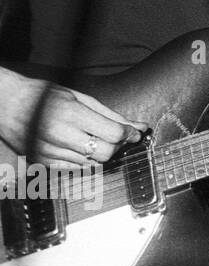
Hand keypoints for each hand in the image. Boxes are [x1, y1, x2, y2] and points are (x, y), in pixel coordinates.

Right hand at [2, 76, 142, 168]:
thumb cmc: (43, 95)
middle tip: (119, 137)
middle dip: (118, 146)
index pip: (113, 133)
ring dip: (102, 153)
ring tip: (96, 137)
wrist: (5, 103)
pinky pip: (75, 169)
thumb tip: (139, 127)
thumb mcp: (80, 97)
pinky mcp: (41, 162)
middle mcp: (58, 135)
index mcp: (70, 114)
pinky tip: (81, 146)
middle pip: (106, 153)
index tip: (136, 133)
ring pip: (92, 163)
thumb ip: (111, 115)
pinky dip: (85, 160)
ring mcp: (48, 151)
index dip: (130, 134)